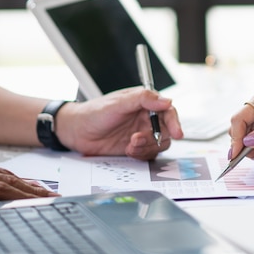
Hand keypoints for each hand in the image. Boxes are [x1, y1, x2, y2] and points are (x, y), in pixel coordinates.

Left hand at [57, 87, 183, 159]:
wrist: (77, 131)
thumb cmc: (94, 112)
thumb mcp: (118, 103)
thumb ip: (143, 99)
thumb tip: (166, 100)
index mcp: (145, 103)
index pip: (167, 111)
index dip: (174, 122)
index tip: (177, 132)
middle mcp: (146, 118)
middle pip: (166, 130)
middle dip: (155, 138)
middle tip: (138, 139)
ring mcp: (142, 133)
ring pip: (159, 144)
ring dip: (147, 147)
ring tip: (130, 145)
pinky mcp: (136, 147)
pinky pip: (149, 154)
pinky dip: (141, 154)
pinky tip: (127, 150)